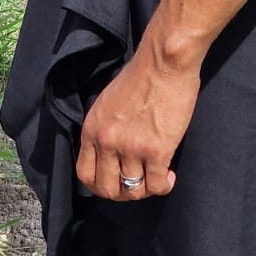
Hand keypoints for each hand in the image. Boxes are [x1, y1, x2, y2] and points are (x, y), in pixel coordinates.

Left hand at [76, 41, 199, 201]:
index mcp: (92, 128)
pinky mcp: (156, 151)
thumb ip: (104, 128)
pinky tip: (170, 175)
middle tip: (138, 185)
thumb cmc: (140, 75)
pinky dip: (164, 186)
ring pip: (133, 191)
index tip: (115, 183)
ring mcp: (131, 148)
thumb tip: (111, 152)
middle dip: (123, 194)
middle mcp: (107, 142)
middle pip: (107, 189)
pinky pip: (157, 185)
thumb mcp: (108, 102)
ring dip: (146, 190)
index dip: (100, 186)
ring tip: (157, 176)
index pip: (85, 174)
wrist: (163, 61)